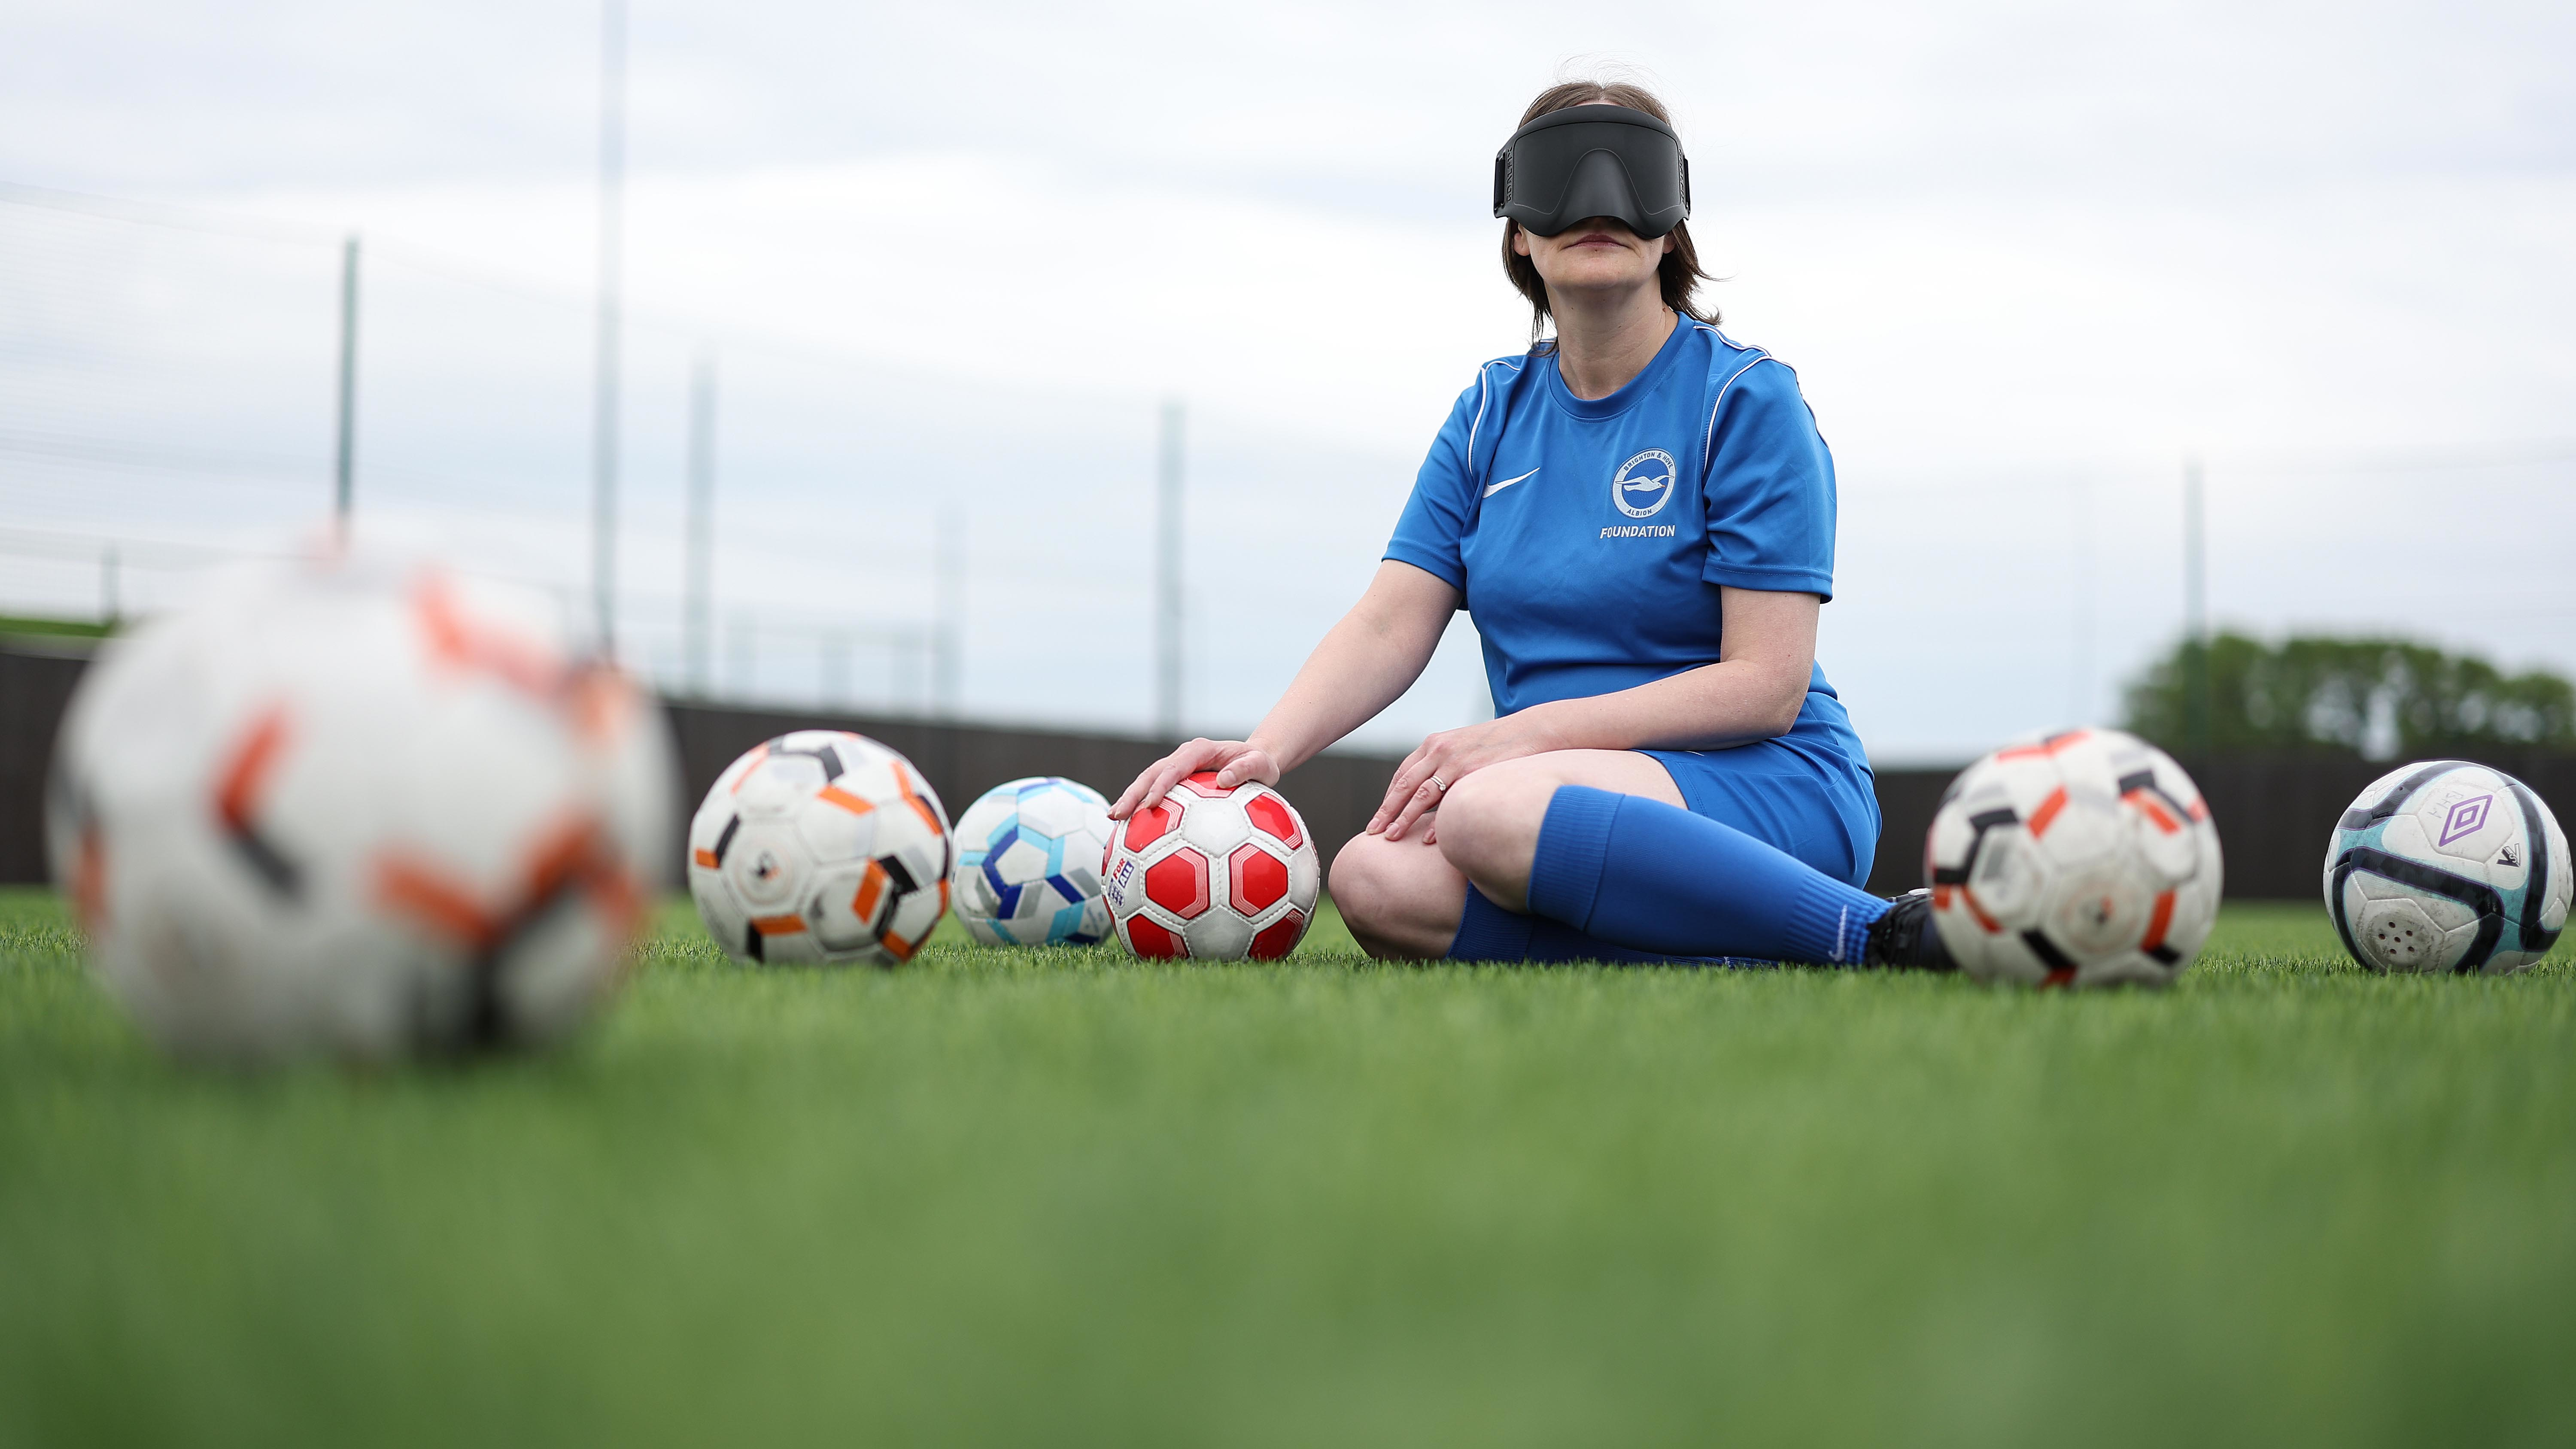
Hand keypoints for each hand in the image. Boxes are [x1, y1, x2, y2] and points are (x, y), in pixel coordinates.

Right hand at [1108, 738, 1282, 819]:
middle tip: (1117, 814)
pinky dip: (1141, 805)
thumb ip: (1246, 769)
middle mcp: (1183, 756)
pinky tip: (1130, 826)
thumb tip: (1225, 779)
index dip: (1160, 785)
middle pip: (1152, 773)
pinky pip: (1155, 791)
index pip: (1174, 768)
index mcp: (1199, 750)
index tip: (1151, 804)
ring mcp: (1177, 767)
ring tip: (1113, 819)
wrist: (1256, 761)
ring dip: (1130, 798)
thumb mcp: (1261, 765)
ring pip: (1148, 781)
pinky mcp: (1176, 780)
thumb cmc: (1260, 764)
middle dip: (1133, 793)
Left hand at [1369, 710, 1562, 841]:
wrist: (1532, 730)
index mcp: (1433, 744)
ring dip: (1403, 818)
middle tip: (1371, 832)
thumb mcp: (1464, 749)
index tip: (1379, 817)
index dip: (1388, 797)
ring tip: (1390, 838)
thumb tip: (1433, 795)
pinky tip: (1426, 838)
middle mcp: (1438, 750)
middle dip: (1386, 811)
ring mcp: (1455, 760)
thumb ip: (1445, 766)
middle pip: (1403, 785)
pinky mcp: (1473, 772)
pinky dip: (1436, 820)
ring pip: (1420, 794)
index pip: (1402, 774)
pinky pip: (1448, 800)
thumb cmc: (1499, 745)